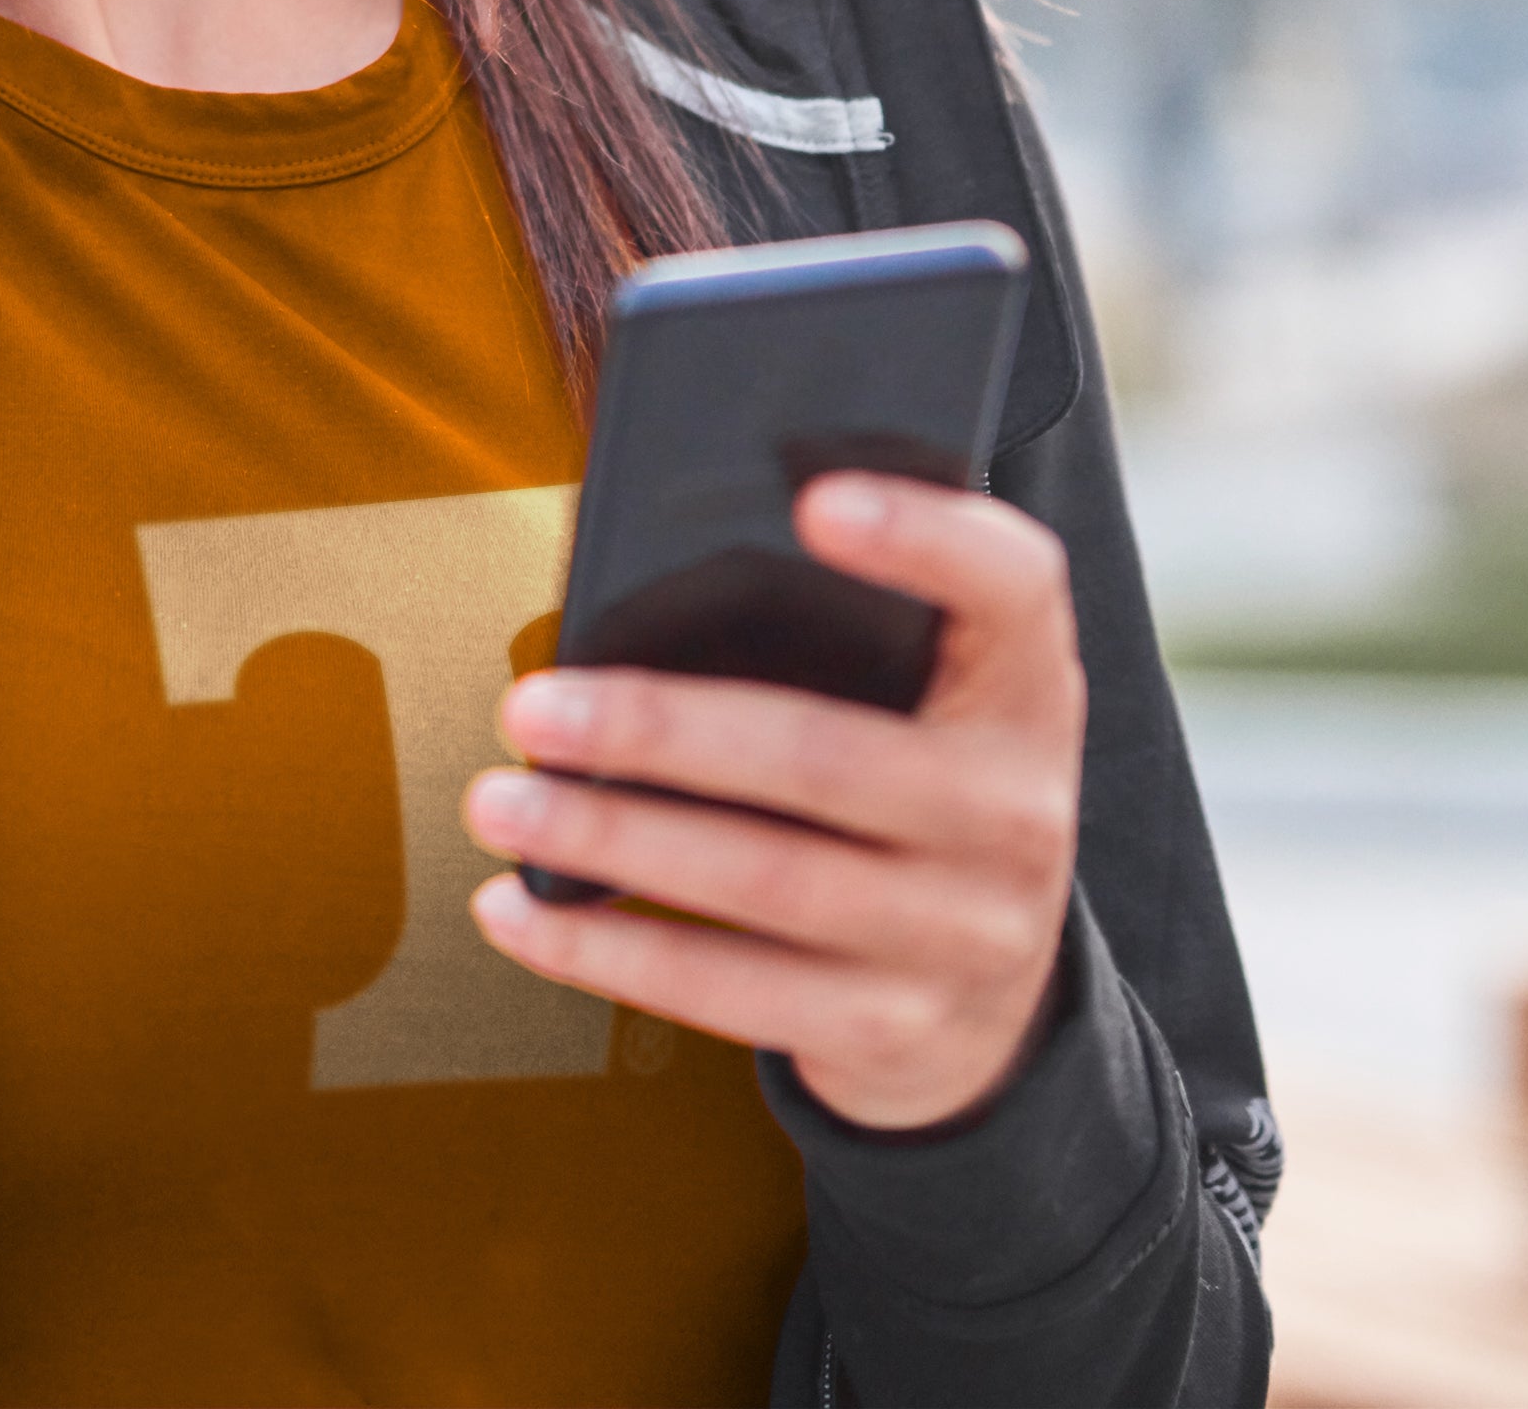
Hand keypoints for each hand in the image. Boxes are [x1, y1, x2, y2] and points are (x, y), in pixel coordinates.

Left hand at [461, 473, 1083, 1131]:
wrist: (995, 1009)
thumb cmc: (917, 798)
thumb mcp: (932, 705)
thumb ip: (850, 633)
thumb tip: (644, 579)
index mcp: (1025, 689)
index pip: (1014, 587)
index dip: (927, 536)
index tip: (814, 498)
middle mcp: (1017, 810)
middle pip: (830, 757)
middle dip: (659, 732)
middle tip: (531, 708)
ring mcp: (963, 933)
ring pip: (767, 880)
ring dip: (612, 838)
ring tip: (501, 802)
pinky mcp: (890, 1028)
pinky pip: (731, 992)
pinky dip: (607, 951)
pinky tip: (521, 911)